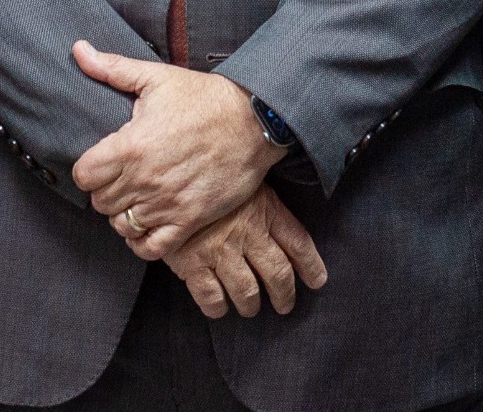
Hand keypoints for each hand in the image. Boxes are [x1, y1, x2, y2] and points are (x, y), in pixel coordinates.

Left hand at [70, 41, 281, 259]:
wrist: (254, 120)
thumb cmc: (205, 98)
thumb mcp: (157, 77)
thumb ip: (112, 68)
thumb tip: (78, 50)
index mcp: (131, 146)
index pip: (84, 175)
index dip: (88, 169)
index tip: (101, 162)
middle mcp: (145, 180)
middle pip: (100, 202)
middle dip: (105, 190)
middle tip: (120, 178)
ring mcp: (167, 203)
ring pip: (122, 225)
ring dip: (123, 214)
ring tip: (134, 198)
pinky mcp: (190, 220)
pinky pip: (152, 247)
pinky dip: (143, 241)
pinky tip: (147, 225)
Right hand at [165, 187, 328, 318]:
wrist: (165, 175)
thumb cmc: (208, 174)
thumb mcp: (245, 180)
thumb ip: (264, 202)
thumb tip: (282, 223)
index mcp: (265, 209)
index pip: (298, 244)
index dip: (311, 266)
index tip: (317, 281)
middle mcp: (248, 233)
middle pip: (278, 274)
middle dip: (284, 295)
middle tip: (285, 305)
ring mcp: (220, 250)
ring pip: (247, 292)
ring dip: (250, 305)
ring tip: (250, 308)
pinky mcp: (192, 263)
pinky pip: (211, 297)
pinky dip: (217, 307)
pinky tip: (219, 307)